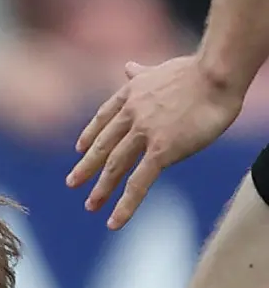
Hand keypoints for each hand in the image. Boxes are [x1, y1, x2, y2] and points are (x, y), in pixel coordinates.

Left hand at [68, 54, 245, 228]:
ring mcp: (144, 133)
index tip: (79, 148)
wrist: (215, 74)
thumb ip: (141, 73)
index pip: (104, 118)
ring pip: (116, 166)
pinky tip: (114, 221)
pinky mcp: (161, 151)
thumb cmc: (198, 70)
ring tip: (90, 205)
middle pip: (104, 145)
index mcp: (130, 95)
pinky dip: (125, 205)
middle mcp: (131, 114)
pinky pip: (139, 183)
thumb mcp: (160, 69)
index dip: (90, 135)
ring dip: (102, 188)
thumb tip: (128, 67)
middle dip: (87, 166)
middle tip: (72, 182)